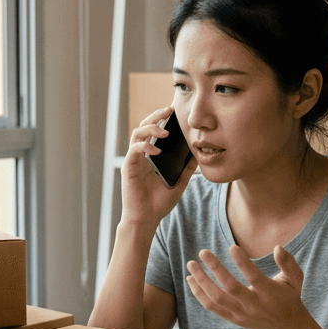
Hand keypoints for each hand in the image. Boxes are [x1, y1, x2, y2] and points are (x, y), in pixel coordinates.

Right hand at [119, 107, 195, 231]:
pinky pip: (134, 150)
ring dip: (150, 128)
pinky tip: (156, 150)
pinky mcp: (128, 167)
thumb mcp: (179, 182)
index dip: (161, 118)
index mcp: (150, 156)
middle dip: (155, 115)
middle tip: (169, 109)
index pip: (154, 131)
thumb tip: (199, 154)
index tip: (174, 110)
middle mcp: (140, 155)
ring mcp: (133, 160)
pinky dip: (145, 146)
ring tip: (165, 131)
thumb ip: (187, 168)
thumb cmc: (159, 203)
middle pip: (144, 126)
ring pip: (137, 133)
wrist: (146, 219)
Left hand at [185, 245, 313, 328]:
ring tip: (191, 264)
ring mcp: (241, 314)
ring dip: (202, 281)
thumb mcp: (295, 278)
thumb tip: (277, 247)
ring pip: (217, 299)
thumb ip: (288, 262)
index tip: (232, 247)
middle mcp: (254, 306)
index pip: (254, 278)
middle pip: (231, 288)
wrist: (286, 326)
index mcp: (270, 294)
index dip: (243, 263)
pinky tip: (191, 279)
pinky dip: (199, 294)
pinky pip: (212, 307)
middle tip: (203, 252)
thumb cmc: (289, 296)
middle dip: (215, 269)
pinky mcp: (233, 319)